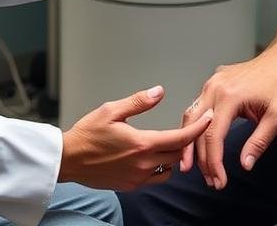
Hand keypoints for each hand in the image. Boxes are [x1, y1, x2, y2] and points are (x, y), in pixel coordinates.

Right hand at [60, 85, 213, 190]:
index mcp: (141, 143)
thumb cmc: (86, 134)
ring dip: (174, 157)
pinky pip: (155, 180)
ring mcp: (137, 177)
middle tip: (189, 129)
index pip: (179, 137)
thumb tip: (159, 92)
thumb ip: (138, 102)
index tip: (208, 119)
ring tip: (171, 144)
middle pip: (178, 154)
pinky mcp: (131, 186)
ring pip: (169, 170)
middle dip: (185, 141)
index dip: (197, 128)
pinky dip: (160, 170)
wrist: (68, 160)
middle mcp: (143, 163)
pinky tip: (154, 159)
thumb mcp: (110, 110)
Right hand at [178, 48, 276, 189]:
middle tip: (208, 179)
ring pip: (191, 117)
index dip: (214, 162)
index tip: (219, 181)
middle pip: (196, 128)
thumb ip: (259, 142)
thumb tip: (245, 165)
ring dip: (192, 143)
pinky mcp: (213, 82)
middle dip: (199, 158)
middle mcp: (214, 87)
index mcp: (229, 96)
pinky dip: (196, 128)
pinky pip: (197, 107)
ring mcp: (212, 83)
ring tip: (197, 167)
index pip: (212, 136)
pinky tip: (199, 144)